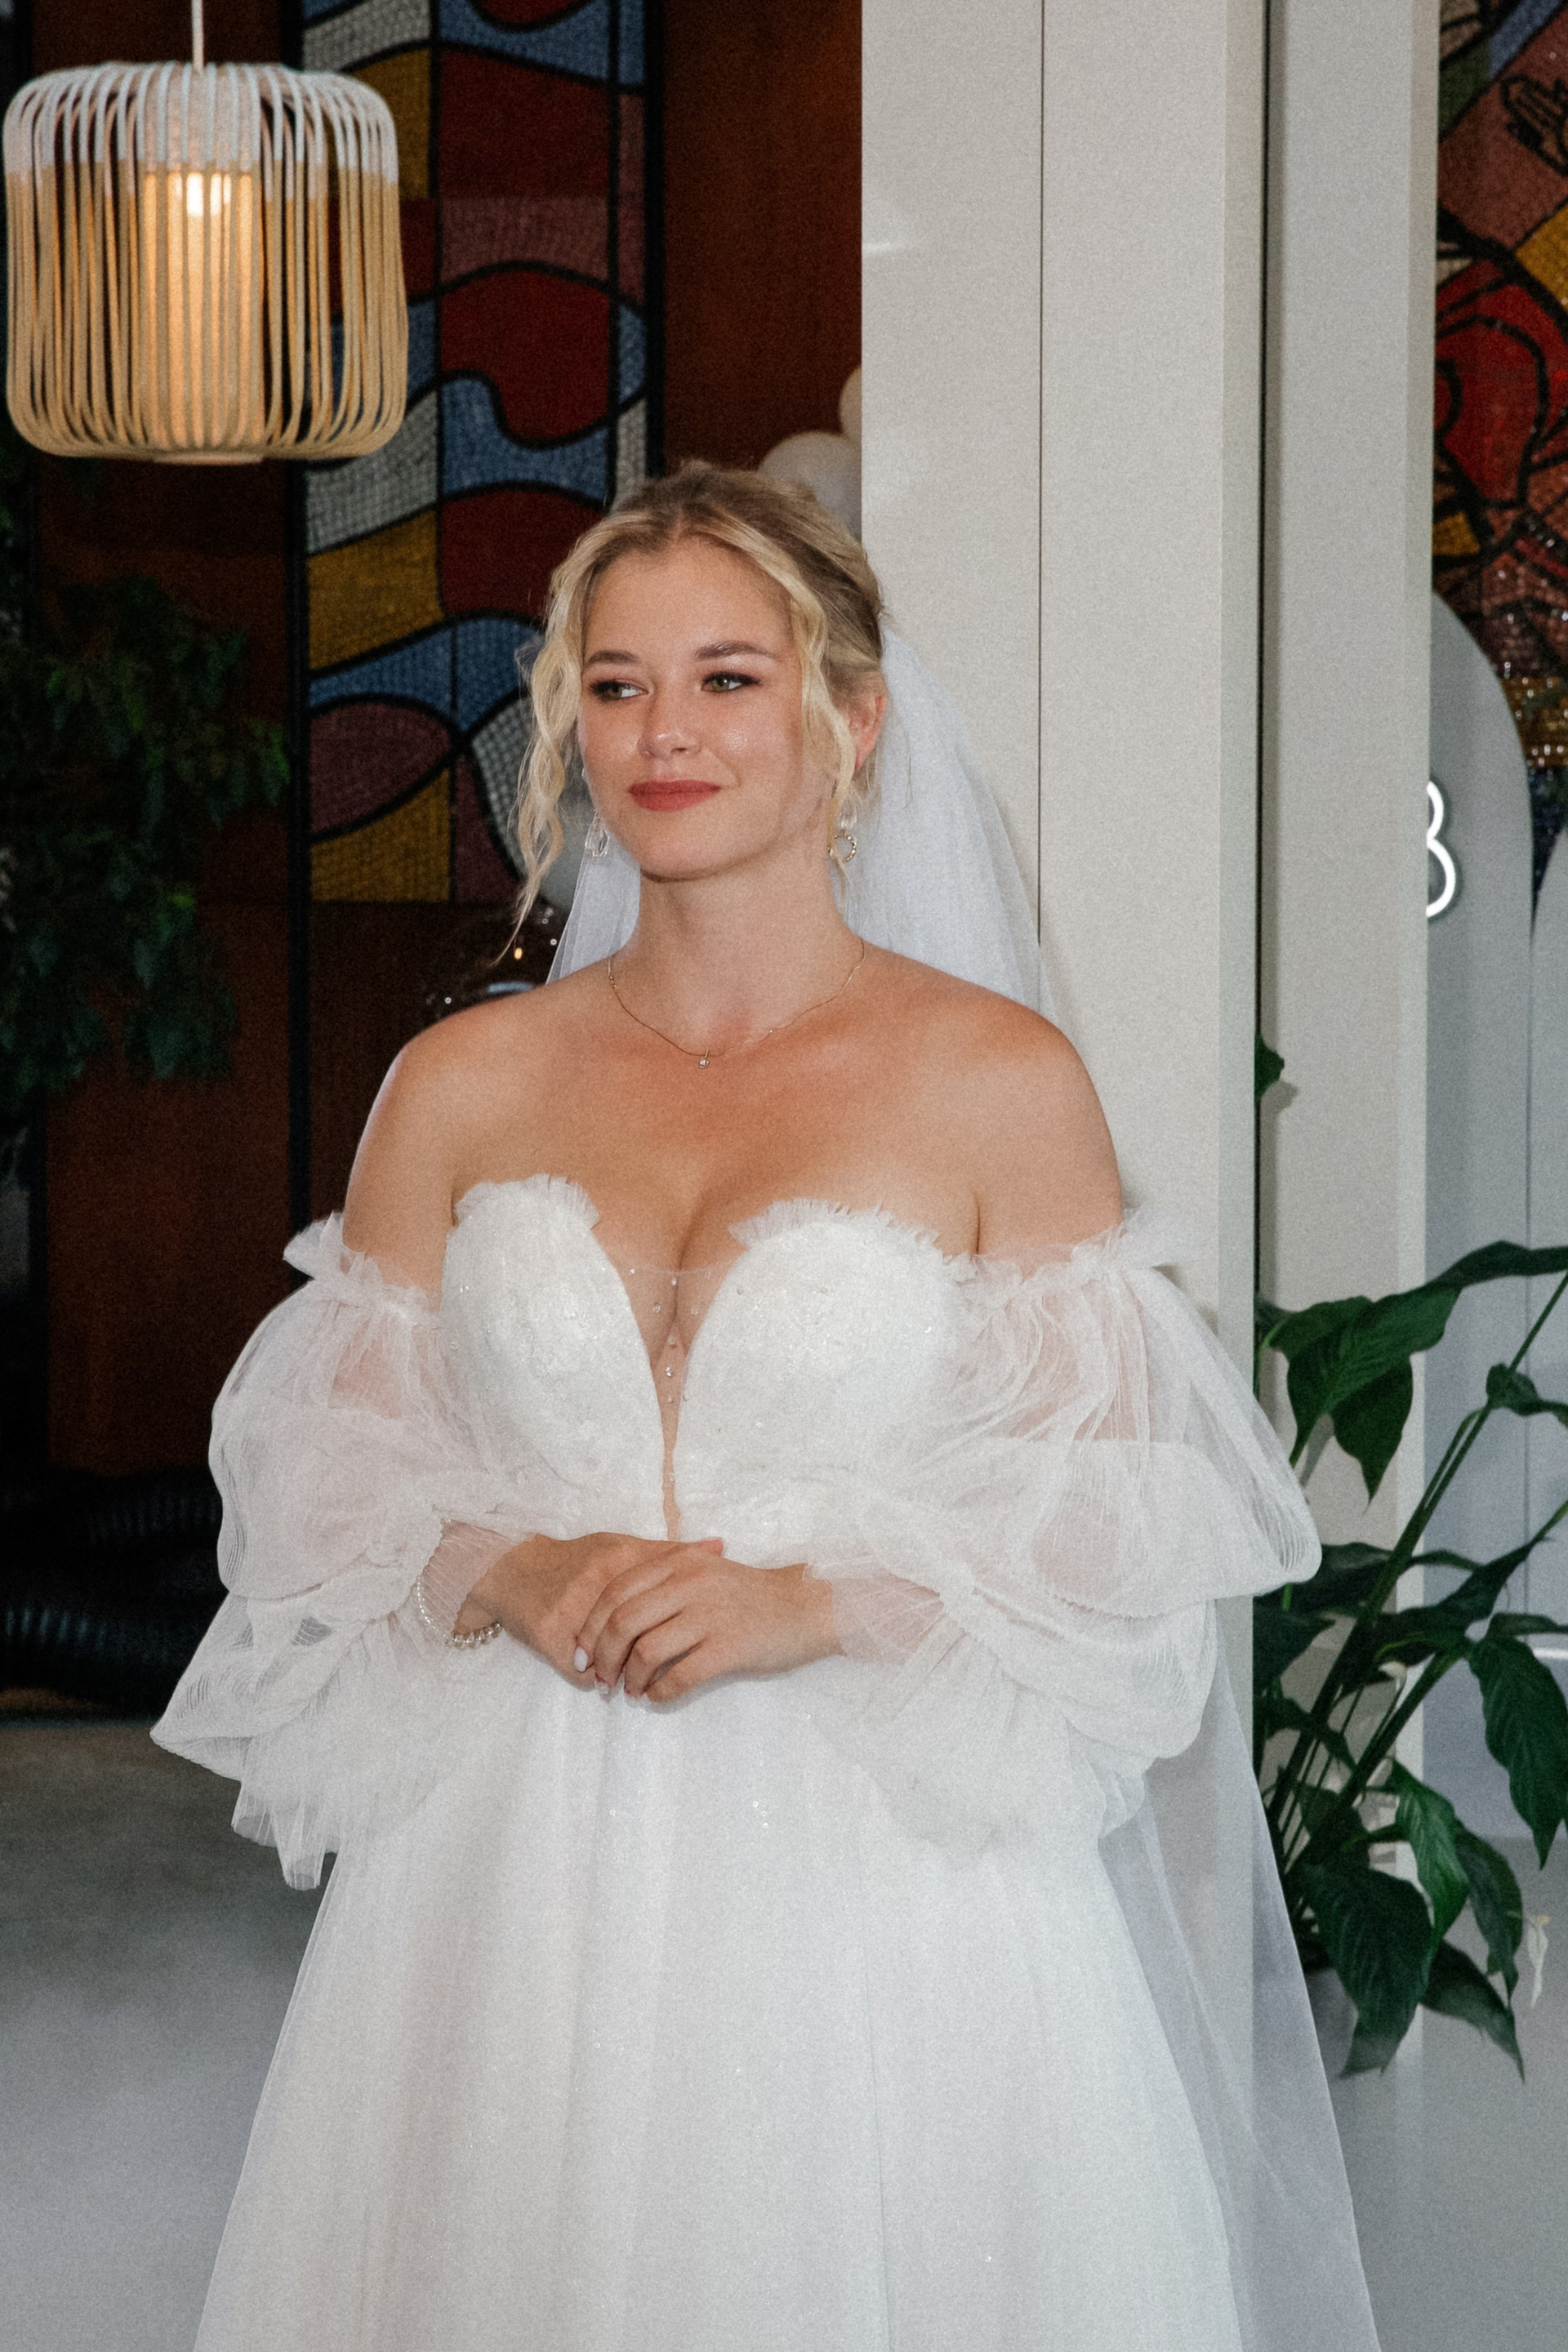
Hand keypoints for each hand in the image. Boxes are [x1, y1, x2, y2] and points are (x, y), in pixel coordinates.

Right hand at [460, 1531, 729, 1684]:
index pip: (664, 1596)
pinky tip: (598, 1675)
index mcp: (619, 1558)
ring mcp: (570, 1611)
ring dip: (623, 1672)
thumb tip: (720, 1546)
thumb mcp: (622, 1546)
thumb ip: (669, 1552)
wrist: (513, 1569)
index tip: (691, 1635)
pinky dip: (593, 1677)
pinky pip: (582, 1671)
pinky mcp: (548, 1637)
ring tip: (629, 1678)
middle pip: (640, 1633)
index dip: (681, 1622)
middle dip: (653, 1656)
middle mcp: (596, 1583)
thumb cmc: (577, 1560)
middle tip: (663, 1666)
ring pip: (613, 1657)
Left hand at [574, 1547, 839, 1702]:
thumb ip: (663, 1582)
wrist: (806, 1607)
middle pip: (623, 1622)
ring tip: (629, 1691)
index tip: (581, 1654)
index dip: (590, 1627)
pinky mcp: (729, 1647)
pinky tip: (656, 1699)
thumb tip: (613, 1621)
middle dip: (603, 1656)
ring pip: (646, 1650)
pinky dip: (660, 1693)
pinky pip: (680, 1676)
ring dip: (629, 1678)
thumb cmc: (750, 1595)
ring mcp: (710, 1614)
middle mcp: (690, 1582)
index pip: (615, 1592)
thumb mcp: (704, 1571)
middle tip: (599, 1680)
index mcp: (679, 1562)